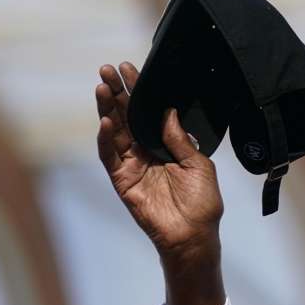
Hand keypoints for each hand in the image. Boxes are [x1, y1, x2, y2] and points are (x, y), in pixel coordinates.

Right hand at [95, 62, 223, 259]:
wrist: (194, 236)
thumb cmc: (202, 203)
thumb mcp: (199, 166)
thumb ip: (181, 140)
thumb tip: (168, 112)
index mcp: (166, 146)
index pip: (148, 113)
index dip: (139, 92)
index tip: (131, 69)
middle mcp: (146, 152)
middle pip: (127, 117)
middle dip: (117, 92)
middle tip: (108, 69)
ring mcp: (132, 165)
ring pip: (115, 131)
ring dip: (107, 109)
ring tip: (102, 86)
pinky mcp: (122, 180)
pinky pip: (109, 156)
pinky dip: (105, 138)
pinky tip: (106, 121)